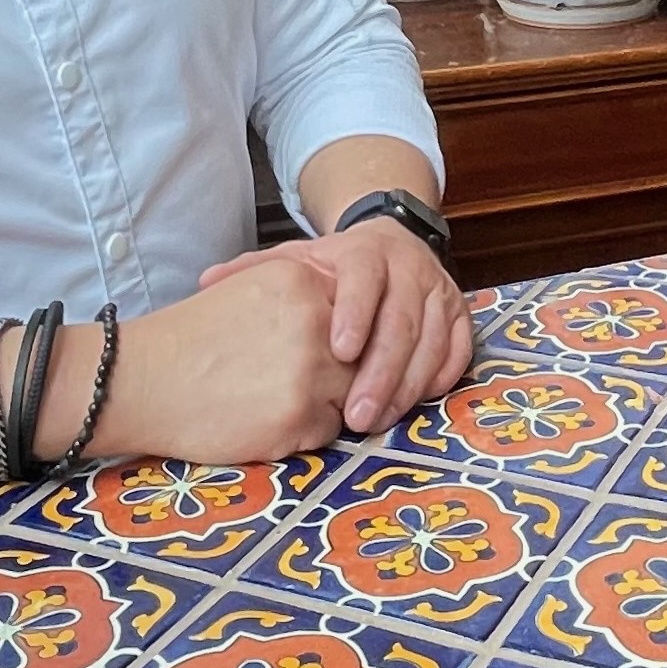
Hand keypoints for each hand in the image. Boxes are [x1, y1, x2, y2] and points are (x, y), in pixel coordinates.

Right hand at [104, 257, 354, 462]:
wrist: (139, 381)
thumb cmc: (188, 340)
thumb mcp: (249, 289)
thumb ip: (302, 295)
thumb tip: (349, 317)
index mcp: (301, 279)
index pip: (357, 311)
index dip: (340, 337)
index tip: (319, 351)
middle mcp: (312, 318)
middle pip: (362, 354)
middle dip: (339, 373)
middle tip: (292, 381)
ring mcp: (309, 369)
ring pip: (351, 394)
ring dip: (324, 404)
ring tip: (274, 399)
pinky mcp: (298, 415)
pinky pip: (329, 430)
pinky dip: (305, 433)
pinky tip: (265, 421)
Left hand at [201, 220, 473, 431]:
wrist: (388, 245)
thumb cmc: (333, 268)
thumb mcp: (295, 261)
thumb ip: (254, 272)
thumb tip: (206, 283)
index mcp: (366, 250)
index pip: (364, 279)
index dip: (355, 313)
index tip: (338, 352)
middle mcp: (410, 266)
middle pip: (402, 320)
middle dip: (381, 371)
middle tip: (358, 415)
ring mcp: (440, 290)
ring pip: (433, 340)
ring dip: (409, 385)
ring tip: (379, 421)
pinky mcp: (460, 314)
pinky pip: (459, 350)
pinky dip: (440, 378)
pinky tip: (415, 404)